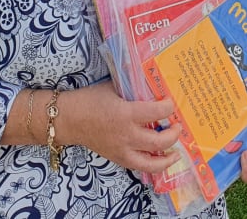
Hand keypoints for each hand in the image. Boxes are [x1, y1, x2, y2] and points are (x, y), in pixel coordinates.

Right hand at [60, 81, 182, 173]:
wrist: (69, 120)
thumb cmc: (90, 100)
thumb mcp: (112, 87)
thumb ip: (132, 86)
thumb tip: (150, 80)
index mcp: (126, 114)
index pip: (157, 112)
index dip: (169, 107)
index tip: (171, 102)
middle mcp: (127, 135)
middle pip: (159, 141)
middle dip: (174, 134)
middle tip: (177, 126)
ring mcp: (122, 150)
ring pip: (152, 163)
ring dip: (168, 159)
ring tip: (176, 152)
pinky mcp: (117, 159)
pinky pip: (139, 166)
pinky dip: (152, 165)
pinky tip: (159, 159)